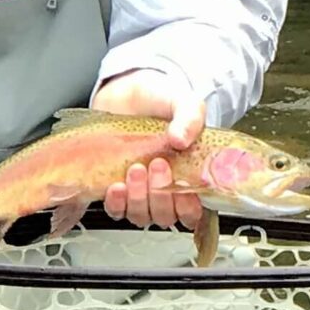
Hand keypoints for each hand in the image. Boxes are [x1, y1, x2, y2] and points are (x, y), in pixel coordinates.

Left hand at [92, 69, 204, 230]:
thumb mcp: (184, 103)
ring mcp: (141, 192)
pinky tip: (116, 186)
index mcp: (191, 178)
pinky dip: (116, 203)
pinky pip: (116, 210)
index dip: (188, 208)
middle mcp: (166, 190)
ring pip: (142, 215)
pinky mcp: (117, 190)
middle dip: (161, 195)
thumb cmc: (161, 101)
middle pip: (166, 216)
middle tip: (157, 165)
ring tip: (136, 169)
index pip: (193, 213)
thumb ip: (190, 118)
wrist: (128, 93)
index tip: (183, 187)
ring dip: (139, 198)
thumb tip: (180, 139)